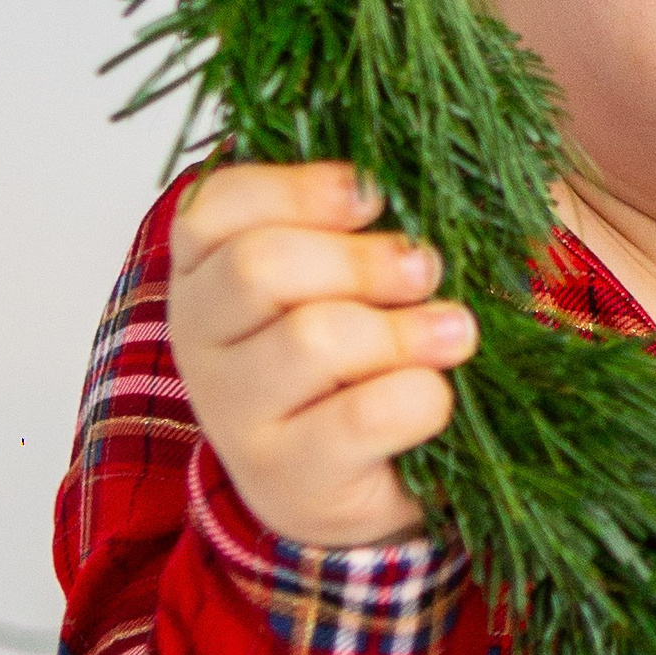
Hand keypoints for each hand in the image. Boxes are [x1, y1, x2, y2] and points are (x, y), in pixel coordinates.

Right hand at [168, 162, 477, 546]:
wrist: (365, 488)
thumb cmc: (360, 363)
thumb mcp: (347, 280)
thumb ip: (357, 225)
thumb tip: (414, 166)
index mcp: (205, 272)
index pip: (217, 206)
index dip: (301, 189)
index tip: (376, 198)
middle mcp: (200, 339)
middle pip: (261, 267)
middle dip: (364, 262)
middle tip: (427, 270)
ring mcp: (235, 415)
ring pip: (313, 340)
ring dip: (406, 330)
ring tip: (455, 333)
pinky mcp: (288, 479)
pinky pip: (362, 416)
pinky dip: (420, 396)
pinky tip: (438, 397)